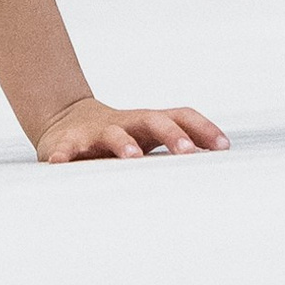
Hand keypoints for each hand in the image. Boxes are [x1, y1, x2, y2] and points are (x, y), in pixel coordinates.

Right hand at [31, 97, 230, 162]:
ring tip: (132, 157)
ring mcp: (97, 131)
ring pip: (113, 133)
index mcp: (149, 123)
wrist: (67, 121)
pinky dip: (63, 154)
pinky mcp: (68, 141)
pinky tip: (60, 163)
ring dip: (124, 143)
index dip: (204, 128)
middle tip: (188, 153)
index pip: (181, 116)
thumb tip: (218, 168)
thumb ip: (176, 150)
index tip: (223, 148)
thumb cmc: (120, 138)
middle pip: (154, 120)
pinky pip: (66, 147)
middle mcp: (127, 123)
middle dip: (173, 135)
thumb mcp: (147, 141)